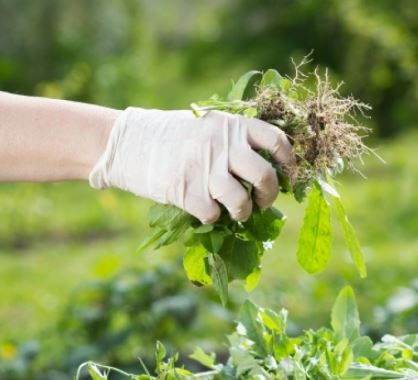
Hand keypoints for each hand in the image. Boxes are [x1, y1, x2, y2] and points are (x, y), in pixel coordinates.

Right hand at [89, 107, 293, 222]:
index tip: (288, 172)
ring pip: (242, 202)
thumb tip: (269, 166)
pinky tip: (204, 210)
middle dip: (269, 194)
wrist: (128, 142)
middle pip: (265, 176)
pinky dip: (212, 217)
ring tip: (236, 212)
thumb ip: (234, 139)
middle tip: (262, 200)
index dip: (289, 159)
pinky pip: (213, 215)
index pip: (276, 140)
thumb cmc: (172, 136)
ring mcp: (205, 169)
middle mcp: (223, 145)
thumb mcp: (207, 124)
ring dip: (243, 212)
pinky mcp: (186, 192)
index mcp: (231, 125)